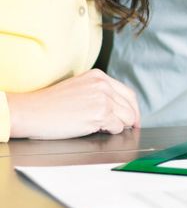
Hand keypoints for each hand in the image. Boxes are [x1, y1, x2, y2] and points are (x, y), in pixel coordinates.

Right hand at [6, 70, 141, 139]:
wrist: (31, 111)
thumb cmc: (50, 104)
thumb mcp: (79, 88)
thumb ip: (99, 92)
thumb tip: (117, 108)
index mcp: (99, 76)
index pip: (128, 93)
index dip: (133, 108)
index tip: (133, 118)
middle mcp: (103, 85)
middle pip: (131, 106)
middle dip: (128, 119)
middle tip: (124, 128)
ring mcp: (103, 98)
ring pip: (127, 117)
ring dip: (118, 126)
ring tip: (102, 128)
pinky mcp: (100, 113)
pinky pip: (117, 127)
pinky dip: (110, 132)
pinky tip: (96, 129)